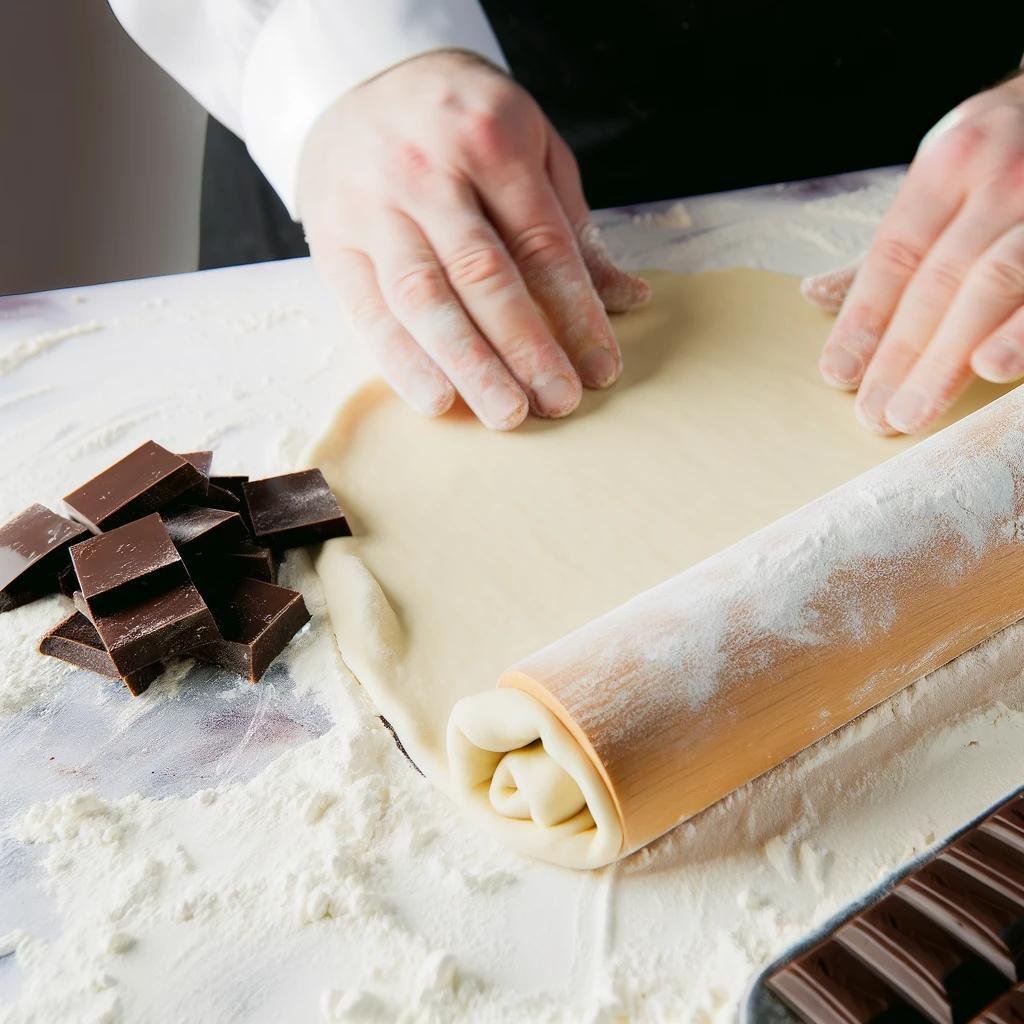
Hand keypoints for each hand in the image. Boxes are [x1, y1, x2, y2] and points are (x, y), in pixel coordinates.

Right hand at [298, 50, 649, 429]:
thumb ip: (572, 225)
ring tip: (506, 414)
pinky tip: (437, 399)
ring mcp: (372, 207)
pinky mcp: (333, 242)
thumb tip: (627, 299)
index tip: (601, 367)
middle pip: (482, 274)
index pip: (541, 243)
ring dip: (468, 365)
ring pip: (423, 298)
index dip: (576, 312)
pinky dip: (403, 362)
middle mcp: (426, 171)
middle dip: (526, 348)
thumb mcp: (531, 146)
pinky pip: (369, 311)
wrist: (359, 83)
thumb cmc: (463, 123)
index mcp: (488, 140)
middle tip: (559, 402)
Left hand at [805, 75, 1023, 434]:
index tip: (838, 373)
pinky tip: (995, 368)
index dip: (863, 318)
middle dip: (902, 354)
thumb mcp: (942, 181)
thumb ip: (889, 248)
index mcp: (950, 164)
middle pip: (939, 280)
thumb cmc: (1002, 160)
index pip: (895, 253)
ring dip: (950, 356)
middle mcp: (1003, 178)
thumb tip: (814, 295)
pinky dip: (1021, 330)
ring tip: (915, 411)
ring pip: (995, 285)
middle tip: (874, 416)